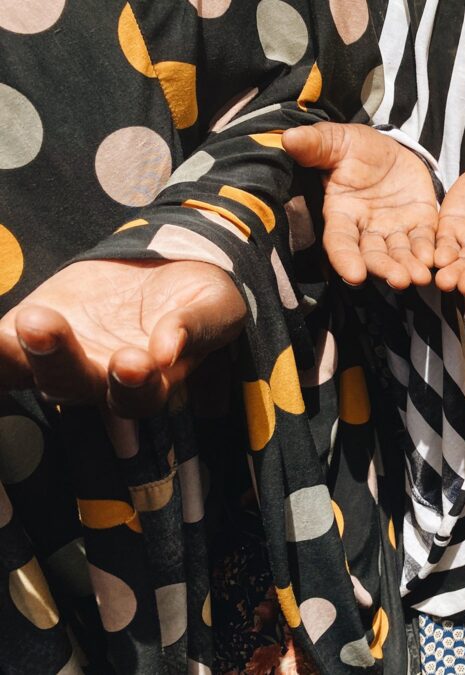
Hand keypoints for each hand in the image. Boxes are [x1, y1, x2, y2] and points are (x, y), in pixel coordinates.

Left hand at [0, 260, 245, 416]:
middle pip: (72, 386)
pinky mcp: (24, 329)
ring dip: (8, 355)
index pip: (138, 398)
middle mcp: (98, 381)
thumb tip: (167, 350)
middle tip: (46, 326)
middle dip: (57, 360)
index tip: (135, 361)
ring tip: (18, 321)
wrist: (161, 263)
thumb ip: (196, 327)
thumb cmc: (197, 293)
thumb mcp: (215, 304)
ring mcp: (56, 359)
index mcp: (151, 382)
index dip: (134, 385)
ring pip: (25, 371)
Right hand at [283, 122, 437, 287]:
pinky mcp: (420, 225)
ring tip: (420, 277)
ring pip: (399, 254)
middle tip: (400, 281)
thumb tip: (289, 138)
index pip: (340, 242)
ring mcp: (393, 230)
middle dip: (385, 269)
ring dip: (409, 267)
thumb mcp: (336, 141)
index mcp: (341, 214)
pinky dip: (429, 252)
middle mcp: (366, 230)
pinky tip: (436, 259)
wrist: (390, 149)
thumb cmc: (356, 148)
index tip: (354, 276)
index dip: (345, 259)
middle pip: (373, 255)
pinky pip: (425, 242)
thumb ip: (316, 144)